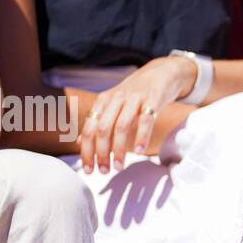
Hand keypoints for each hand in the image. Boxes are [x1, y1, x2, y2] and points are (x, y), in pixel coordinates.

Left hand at [79, 55, 197, 173]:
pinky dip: (141, 136)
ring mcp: (134, 98)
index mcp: (103, 101)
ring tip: (119, 166)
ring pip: (121, 126)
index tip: (88, 169)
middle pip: (102, 129)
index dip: (87, 151)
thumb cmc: (137, 94)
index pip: (89, 129)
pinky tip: (139, 150)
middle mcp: (116, 99)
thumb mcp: (114, 104)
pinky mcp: (153, 99)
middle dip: (101, 153)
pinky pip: (145, 119)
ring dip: (119, 149)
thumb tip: (80, 142)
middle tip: (104, 170)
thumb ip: (99, 121)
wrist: (162, 72)